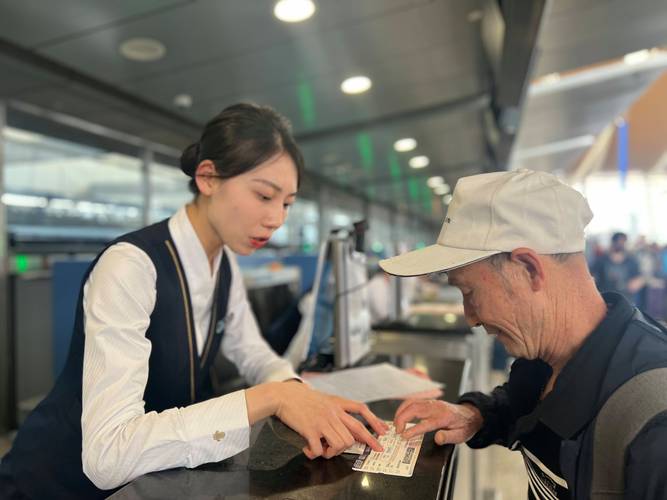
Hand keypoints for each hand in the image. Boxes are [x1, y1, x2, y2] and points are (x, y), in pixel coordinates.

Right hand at [274, 382, 388, 458]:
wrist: (284, 396)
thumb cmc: (302, 398)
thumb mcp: (324, 399)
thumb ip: (335, 410)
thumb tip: (345, 426)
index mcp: (337, 403)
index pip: (361, 409)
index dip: (374, 420)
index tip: (382, 431)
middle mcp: (333, 412)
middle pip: (355, 432)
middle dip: (367, 443)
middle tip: (370, 451)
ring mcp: (323, 421)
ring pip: (341, 444)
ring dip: (333, 452)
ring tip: (324, 450)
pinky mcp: (310, 430)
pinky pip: (320, 450)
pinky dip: (315, 454)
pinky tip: (309, 450)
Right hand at [394, 399, 482, 444]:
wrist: (470, 414)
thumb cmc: (464, 426)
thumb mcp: (460, 436)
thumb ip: (448, 437)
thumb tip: (437, 438)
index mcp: (444, 417)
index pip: (425, 423)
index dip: (413, 430)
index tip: (404, 436)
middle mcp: (436, 407)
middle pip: (414, 409)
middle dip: (402, 418)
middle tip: (397, 430)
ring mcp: (432, 402)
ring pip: (412, 402)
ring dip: (401, 411)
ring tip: (396, 423)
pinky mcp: (429, 401)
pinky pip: (414, 400)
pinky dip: (404, 406)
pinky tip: (400, 414)